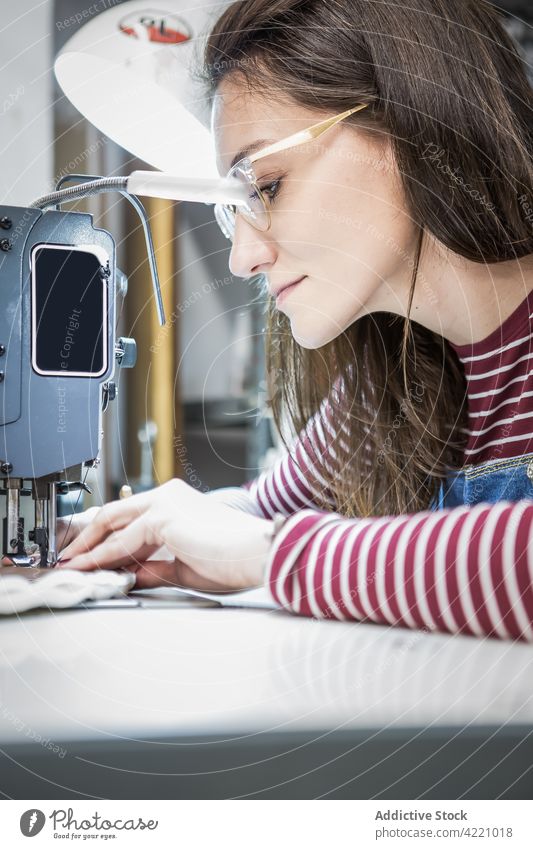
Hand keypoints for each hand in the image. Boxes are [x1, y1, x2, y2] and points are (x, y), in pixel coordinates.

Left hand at [56, 479, 273, 590]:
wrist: (256, 556)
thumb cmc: (233, 562)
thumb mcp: (184, 569)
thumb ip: (154, 568)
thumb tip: (129, 576)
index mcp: (177, 503)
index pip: (130, 518)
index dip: (105, 538)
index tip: (88, 557)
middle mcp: (168, 496)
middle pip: (115, 513)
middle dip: (88, 537)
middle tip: (69, 558)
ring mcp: (164, 503)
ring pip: (113, 524)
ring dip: (89, 548)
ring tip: (71, 567)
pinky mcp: (163, 516)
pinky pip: (122, 541)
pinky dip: (103, 556)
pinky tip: (89, 568)